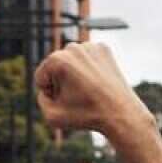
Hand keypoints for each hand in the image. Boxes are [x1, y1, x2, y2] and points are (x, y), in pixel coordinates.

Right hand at [35, 43, 150, 133]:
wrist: (121, 114)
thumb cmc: (86, 116)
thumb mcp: (52, 116)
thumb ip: (40, 99)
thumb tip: (46, 84)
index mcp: (57, 60)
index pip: (41, 76)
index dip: (50, 93)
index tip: (68, 102)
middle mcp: (72, 48)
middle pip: (55, 67)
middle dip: (62, 82)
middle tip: (80, 97)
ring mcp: (89, 46)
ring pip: (71, 62)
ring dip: (74, 74)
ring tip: (88, 89)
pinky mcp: (103, 48)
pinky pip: (86, 59)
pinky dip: (89, 69)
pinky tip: (97, 81)